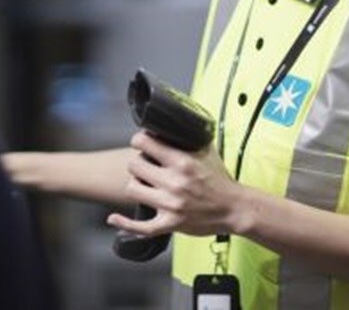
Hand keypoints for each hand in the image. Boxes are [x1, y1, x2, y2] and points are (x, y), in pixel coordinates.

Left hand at [106, 130, 246, 237]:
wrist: (234, 208)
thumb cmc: (219, 179)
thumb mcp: (206, 150)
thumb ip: (187, 136)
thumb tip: (169, 122)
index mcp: (182, 161)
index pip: (145, 143)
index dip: (139, 141)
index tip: (141, 142)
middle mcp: (174, 182)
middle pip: (134, 166)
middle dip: (137, 163)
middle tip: (144, 165)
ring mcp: (170, 205)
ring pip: (133, 189)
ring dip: (136, 184)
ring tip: (144, 183)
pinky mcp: (170, 223)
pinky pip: (141, 227)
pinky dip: (125, 223)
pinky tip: (113, 218)